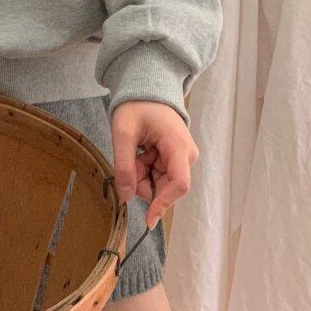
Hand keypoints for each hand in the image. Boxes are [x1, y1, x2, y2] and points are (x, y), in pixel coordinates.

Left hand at [110, 100, 198, 229]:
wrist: (147, 90)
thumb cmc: (137, 106)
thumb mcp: (123, 133)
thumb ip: (124, 165)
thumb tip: (125, 196)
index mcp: (178, 146)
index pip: (179, 183)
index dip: (164, 204)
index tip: (148, 220)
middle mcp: (187, 155)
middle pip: (166, 187)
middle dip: (143, 182)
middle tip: (129, 160)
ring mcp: (183, 158)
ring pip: (160, 184)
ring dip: (142, 175)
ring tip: (135, 152)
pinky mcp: (177, 160)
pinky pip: (159, 177)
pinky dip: (145, 170)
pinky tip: (141, 153)